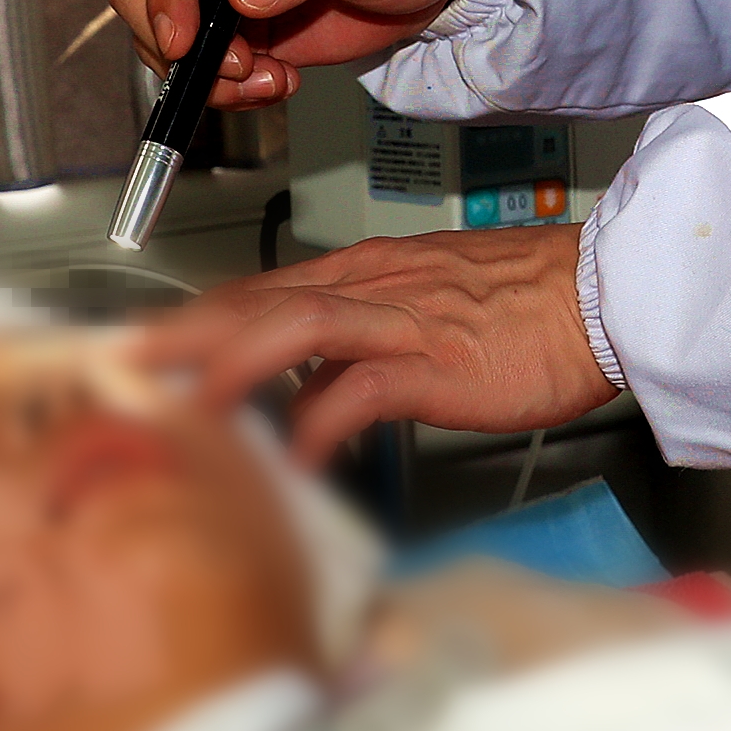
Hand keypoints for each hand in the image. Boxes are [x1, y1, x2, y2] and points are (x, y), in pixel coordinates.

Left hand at [136, 226, 617, 464]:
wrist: (604, 295)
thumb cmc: (530, 307)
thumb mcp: (432, 310)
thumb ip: (366, 343)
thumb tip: (313, 389)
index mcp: (369, 272)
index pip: (263, 290)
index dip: (201, 318)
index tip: (149, 346)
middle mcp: (374, 286)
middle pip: (260, 301)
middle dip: (187, 334)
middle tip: (127, 366)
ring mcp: (404, 320)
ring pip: (295, 328)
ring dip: (232, 364)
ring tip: (185, 404)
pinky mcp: (438, 361)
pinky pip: (364, 388)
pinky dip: (321, 420)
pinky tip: (293, 457)